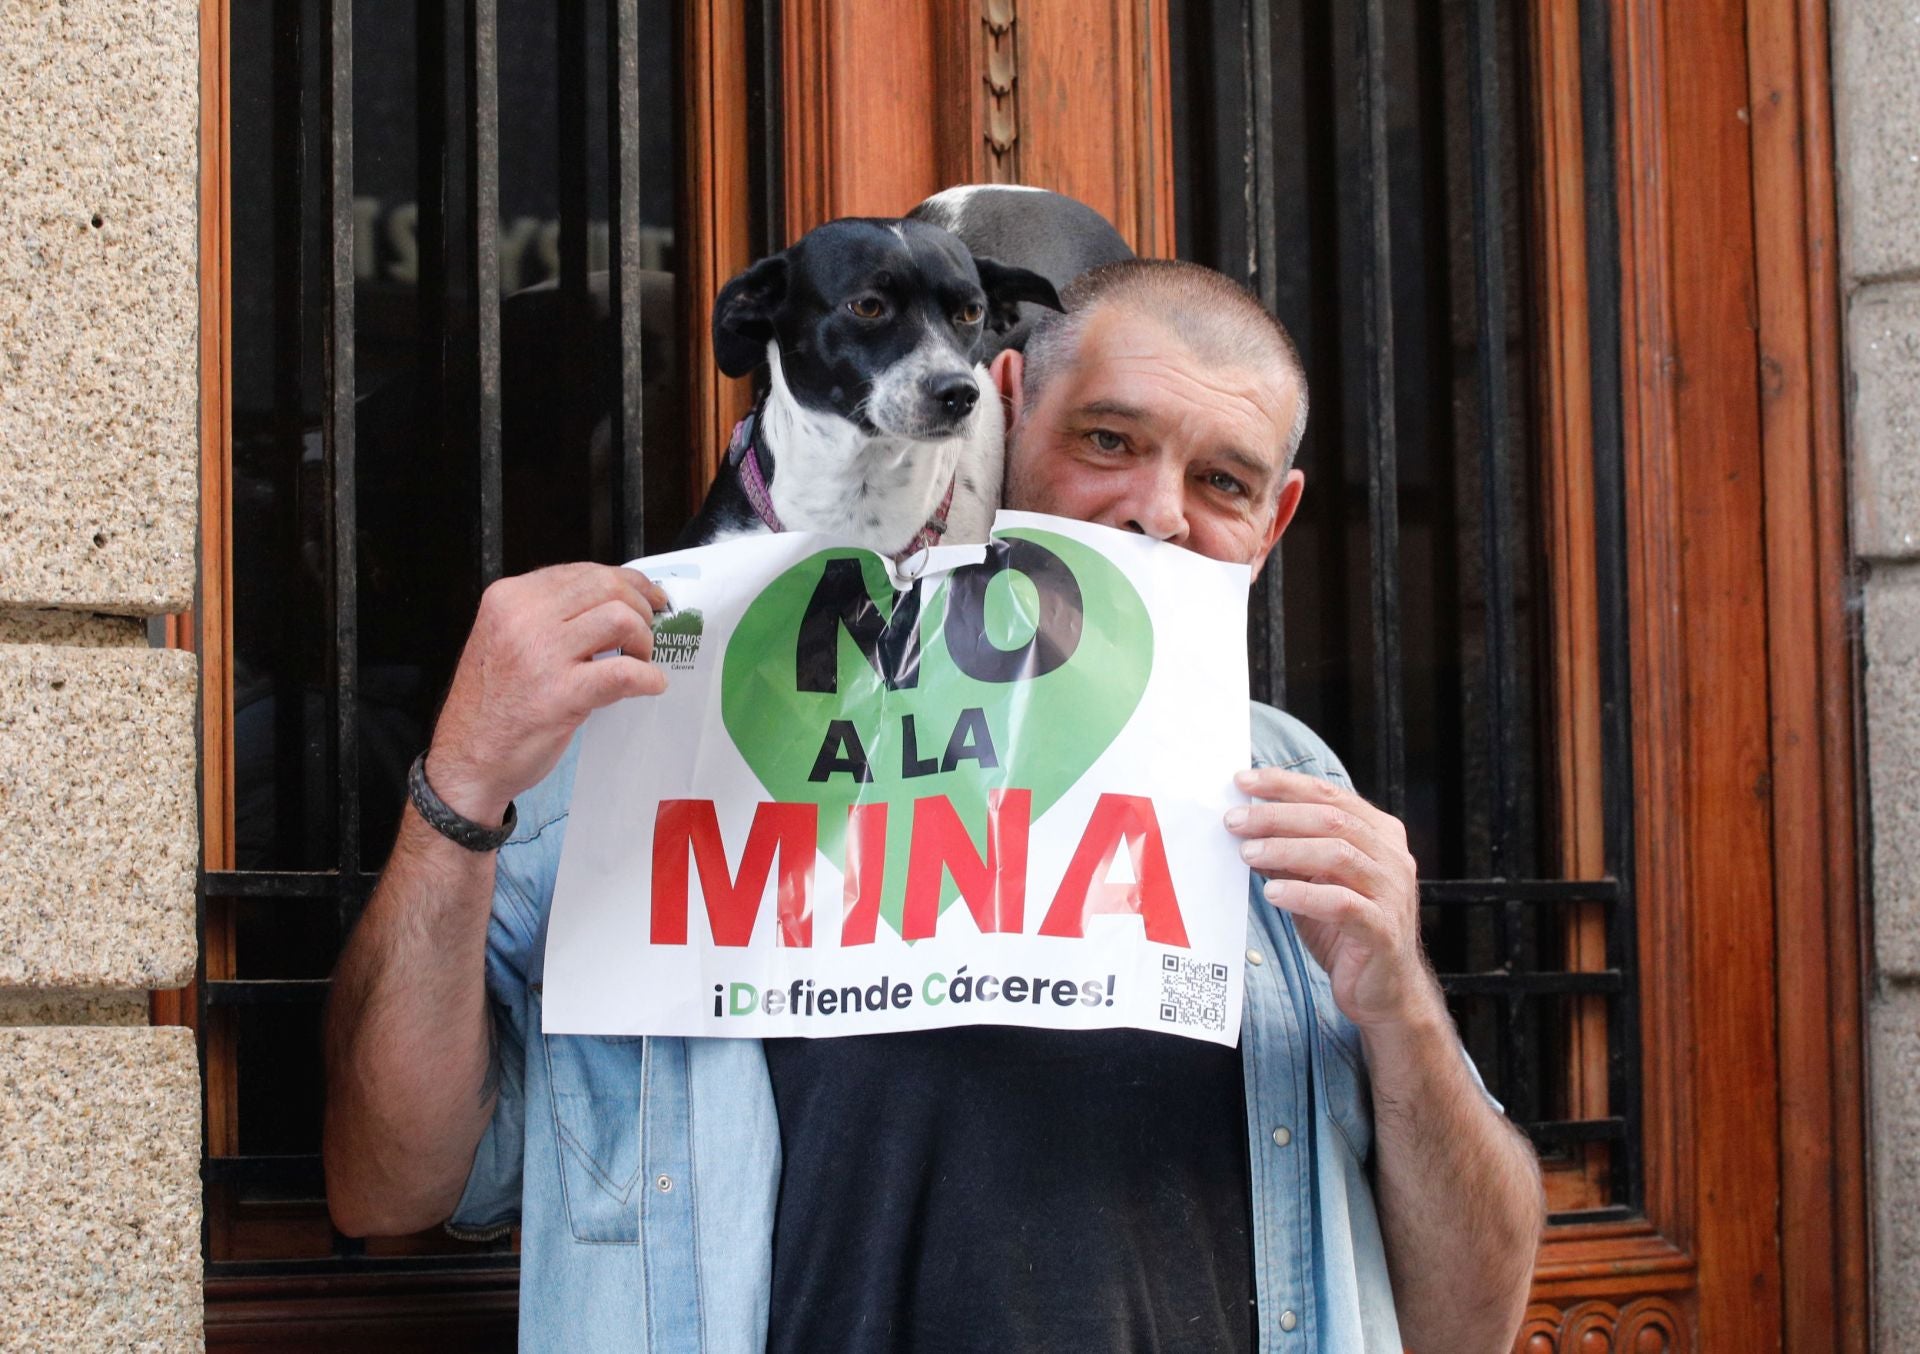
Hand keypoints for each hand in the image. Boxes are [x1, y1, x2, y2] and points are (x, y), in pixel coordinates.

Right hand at [424, 564, 670, 822]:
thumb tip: (610, 602)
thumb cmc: (492, 705)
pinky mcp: (561, 694)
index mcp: (508, 598)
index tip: (648, 597)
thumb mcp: (507, 640)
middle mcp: (522, 617)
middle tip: (647, 633)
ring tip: (640, 660)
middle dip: (641, 606)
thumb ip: (548, 616)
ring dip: (644, 639)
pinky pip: (624, 672)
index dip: (626, 582)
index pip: (581, 572)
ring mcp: (541, 655)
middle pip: (606, 586)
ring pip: (621, 619)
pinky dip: (648, 678)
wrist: (467, 760)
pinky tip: (650, 685)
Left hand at [1225, 767, 1437, 1029]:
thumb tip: (1244, 826)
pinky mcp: (1384, 931)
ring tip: (1246, 853)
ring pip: (1338, 855)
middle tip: (1234, 821)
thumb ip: (1290, 855)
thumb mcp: (1314, 884)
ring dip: (1286, 850)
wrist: (1385, 991)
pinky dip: (1305, 894)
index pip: (1331, 796)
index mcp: (1380, 835)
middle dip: (1277, 815)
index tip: (1242, 781)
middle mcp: (1392, 858)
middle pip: (1332, 820)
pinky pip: (1343, 904)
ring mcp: (1392, 893)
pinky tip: (1272, 893)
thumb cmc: (1346, 931)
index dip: (1285, 785)